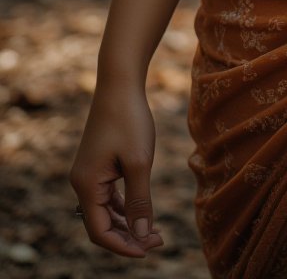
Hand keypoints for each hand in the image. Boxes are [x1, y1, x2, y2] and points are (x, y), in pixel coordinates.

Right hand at [69, 82, 164, 258]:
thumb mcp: (139, 162)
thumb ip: (139, 202)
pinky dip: (124, 207)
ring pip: (105, 211)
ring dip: (128, 223)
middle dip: (129, 236)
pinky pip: (107, 196)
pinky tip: (143, 211)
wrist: (120, 82)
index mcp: (86, 184)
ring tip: (156, 231)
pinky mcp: (97, 164)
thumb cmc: (130, 119)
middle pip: (101, 224)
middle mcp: (81, 182)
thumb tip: (142, 236)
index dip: (123, 246)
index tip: (149, 250)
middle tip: (159, 240)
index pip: (99, 231)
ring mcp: (88, 173)